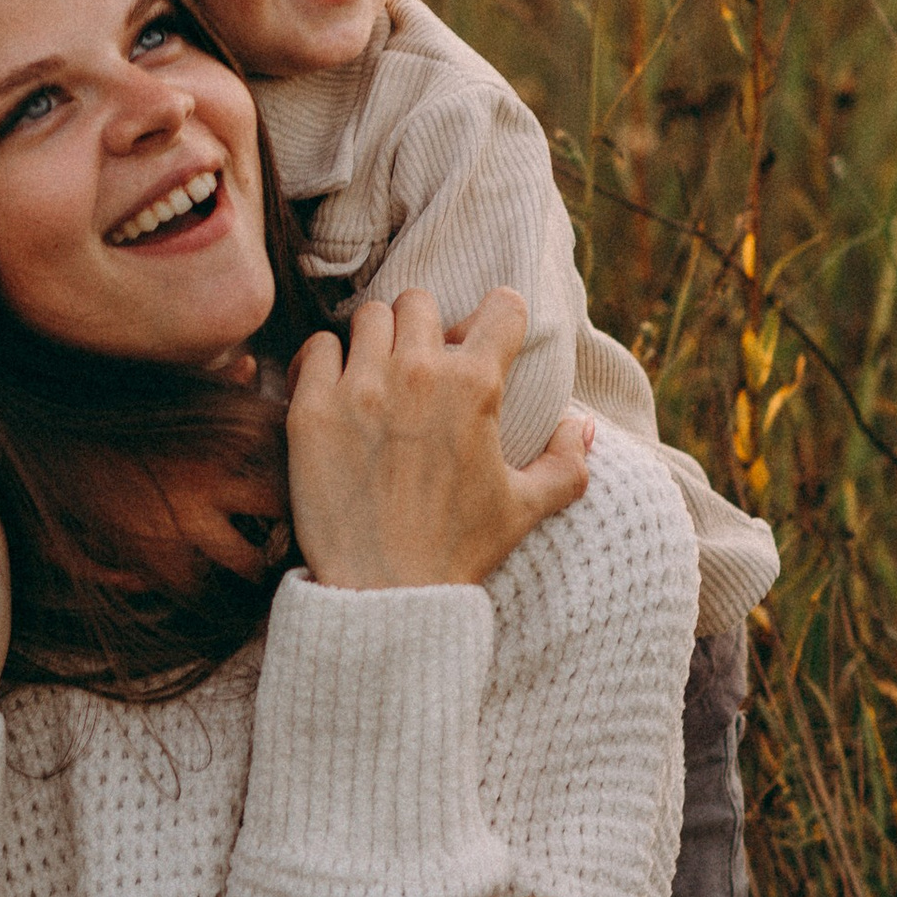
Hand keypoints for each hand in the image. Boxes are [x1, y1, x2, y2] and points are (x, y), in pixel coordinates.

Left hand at [286, 288, 591, 591]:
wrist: (384, 594)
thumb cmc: (458, 551)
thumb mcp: (527, 508)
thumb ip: (567, 462)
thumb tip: (584, 425)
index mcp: (476, 387)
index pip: (502, 306)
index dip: (499, 320)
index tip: (485, 340)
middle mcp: (417, 375)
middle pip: (420, 302)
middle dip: (426, 328)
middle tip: (421, 364)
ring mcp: (360, 388)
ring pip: (369, 317)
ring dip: (377, 341)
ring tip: (377, 377)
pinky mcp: (312, 409)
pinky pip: (317, 347)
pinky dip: (325, 362)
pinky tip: (335, 390)